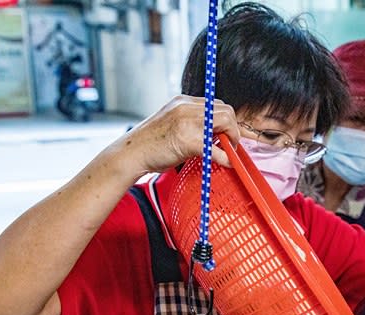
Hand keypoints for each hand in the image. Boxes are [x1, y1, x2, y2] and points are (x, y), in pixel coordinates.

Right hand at [120, 95, 240, 176]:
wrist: (129, 155)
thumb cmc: (150, 144)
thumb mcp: (173, 124)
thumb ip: (193, 124)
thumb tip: (216, 134)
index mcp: (183, 102)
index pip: (216, 104)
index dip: (228, 120)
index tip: (230, 134)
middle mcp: (186, 107)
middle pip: (226, 110)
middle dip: (234, 128)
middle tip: (231, 144)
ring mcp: (187, 122)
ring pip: (226, 121)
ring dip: (233, 138)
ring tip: (227, 151)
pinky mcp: (188, 140)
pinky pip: (217, 148)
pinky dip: (225, 157)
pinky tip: (225, 163)